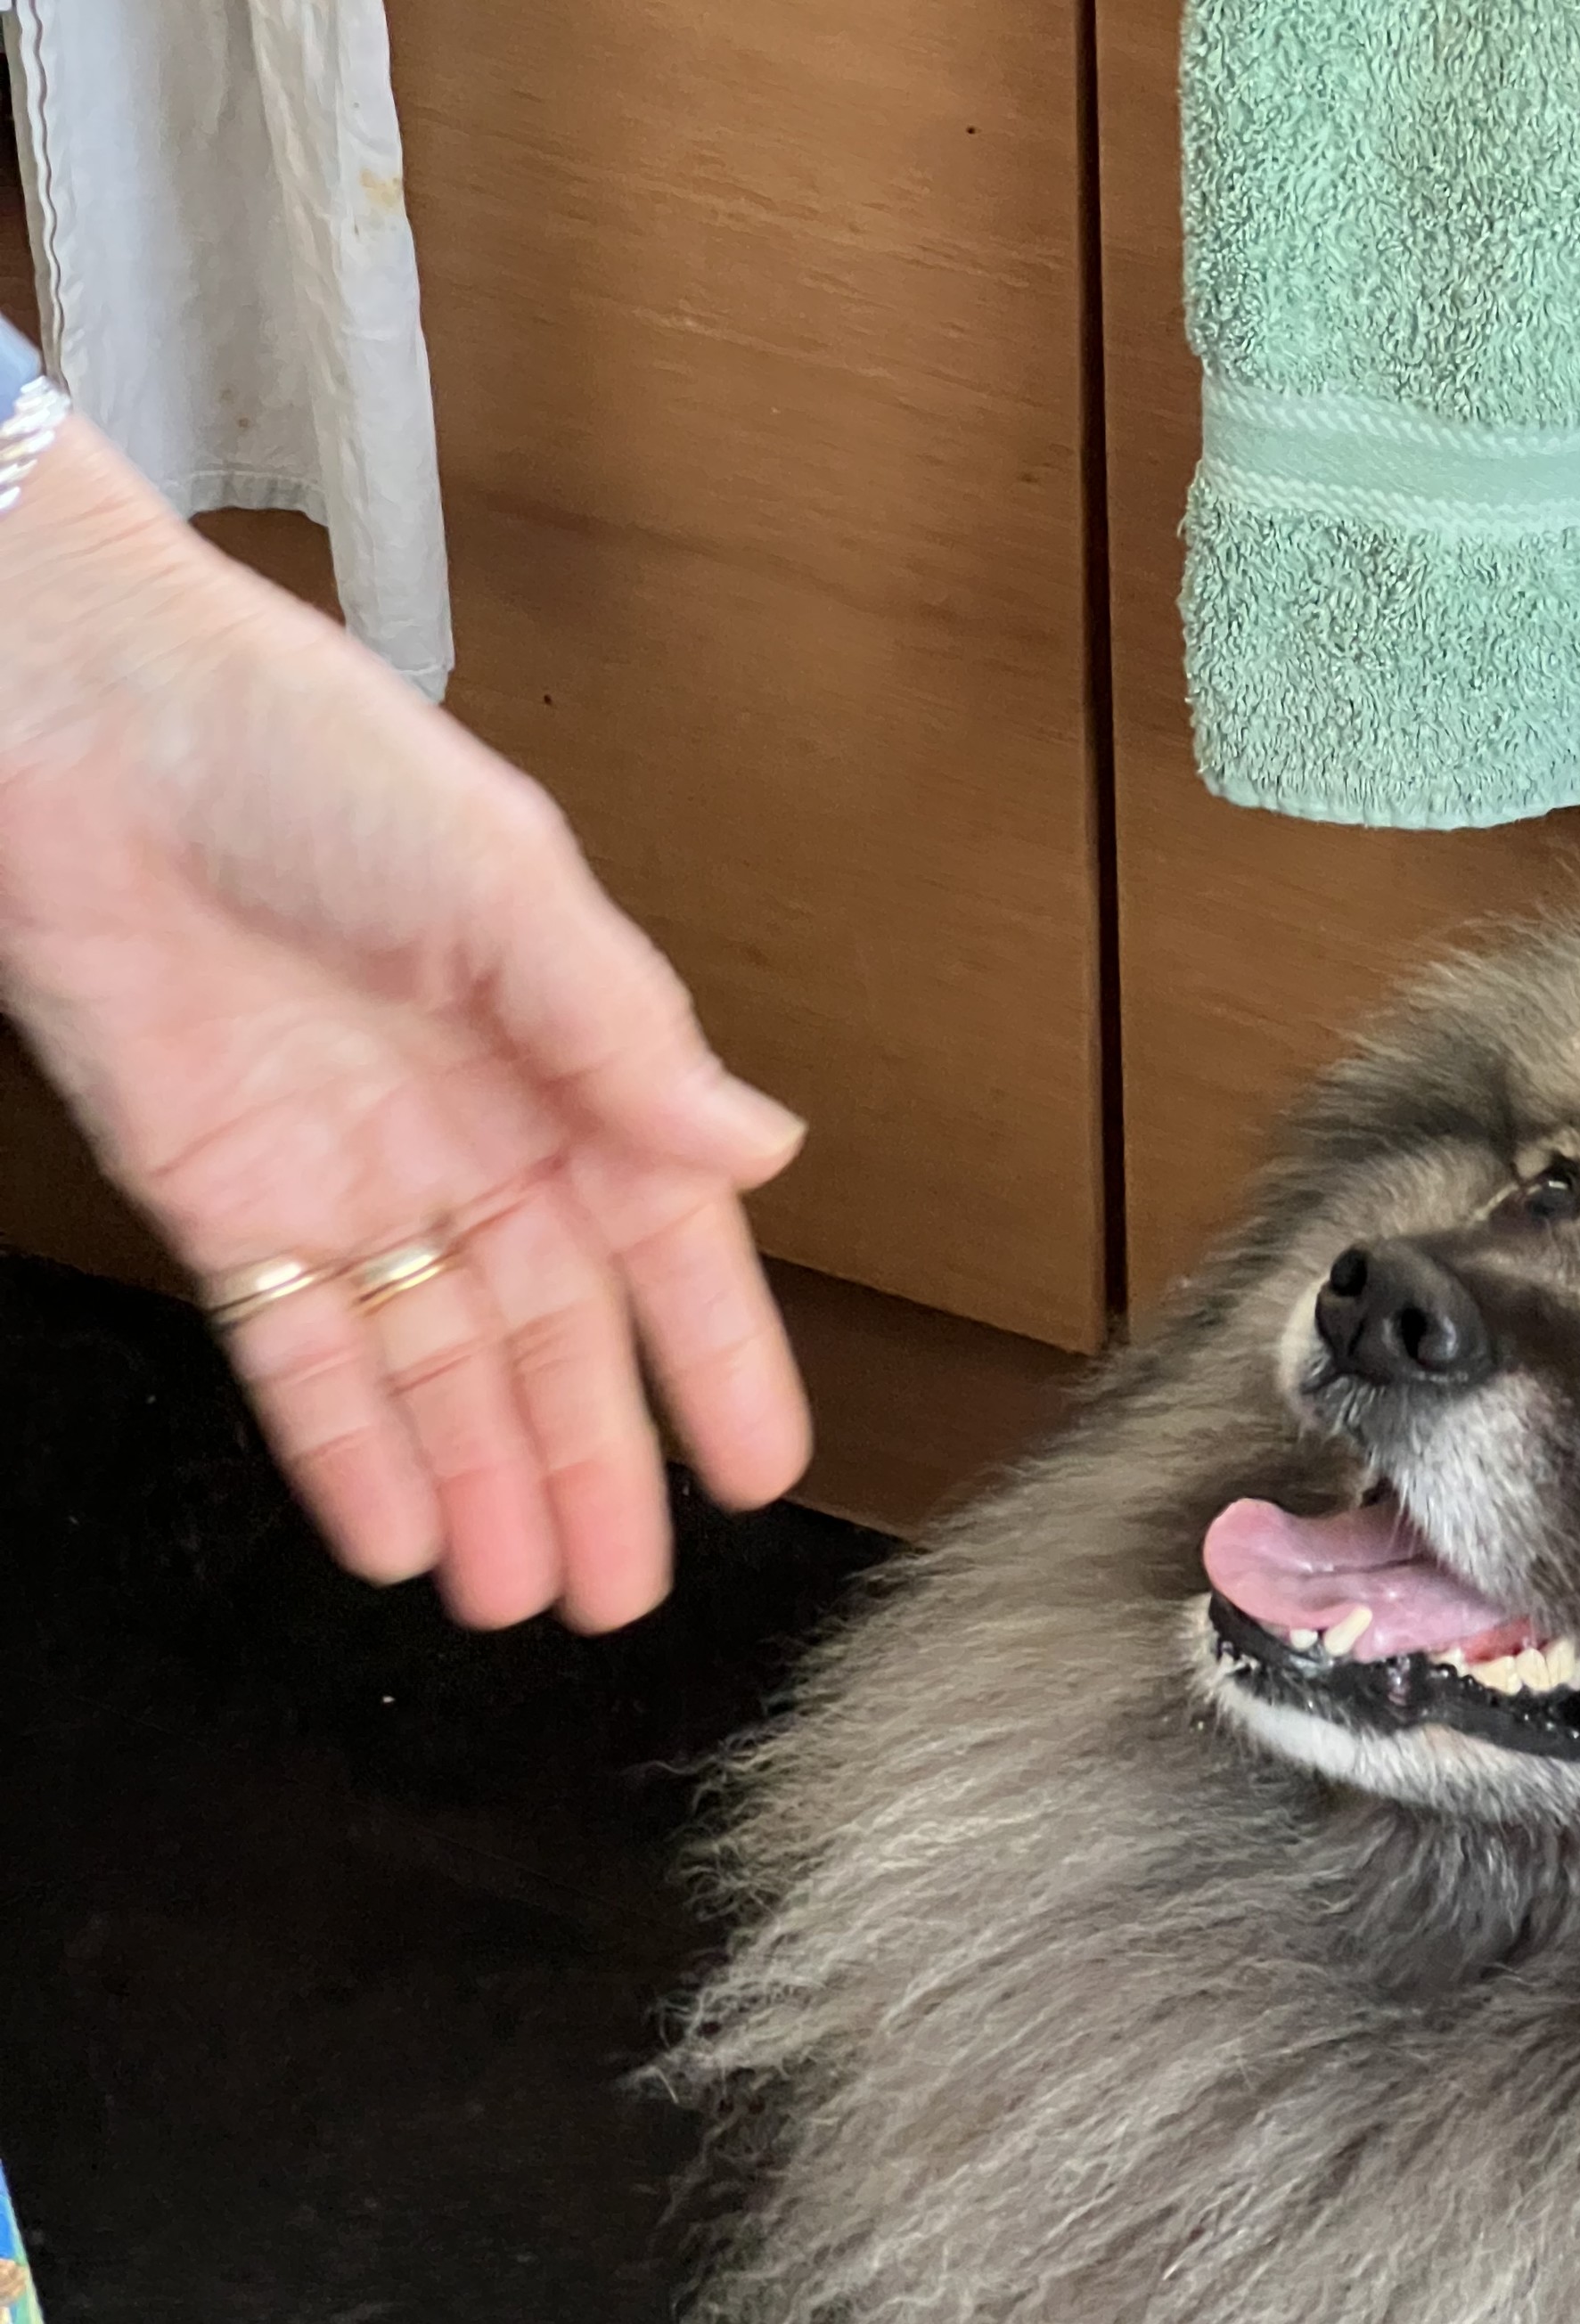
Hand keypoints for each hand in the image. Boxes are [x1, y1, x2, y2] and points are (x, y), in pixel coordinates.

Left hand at [0, 414, 810, 1631]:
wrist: (76, 721)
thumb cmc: (298, 754)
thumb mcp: (501, 883)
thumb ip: (622, 1035)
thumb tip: (755, 1150)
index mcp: (560, 1057)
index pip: (663, 1243)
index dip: (711, 1362)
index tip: (755, 1473)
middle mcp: (467, 1134)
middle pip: (548, 1337)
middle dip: (588, 1467)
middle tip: (622, 1593)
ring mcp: (348, 1181)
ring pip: (430, 1370)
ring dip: (474, 1482)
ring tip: (515, 1597)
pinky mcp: (224, 1207)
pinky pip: (295, 1354)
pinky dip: (341, 1447)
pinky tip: (389, 1533)